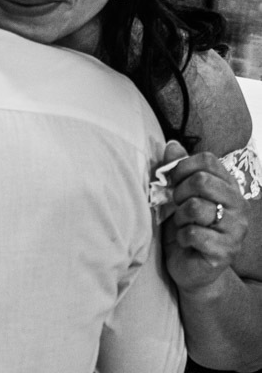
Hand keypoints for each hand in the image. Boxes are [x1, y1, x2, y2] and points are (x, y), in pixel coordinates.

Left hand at [161, 141, 248, 294]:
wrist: (189, 266)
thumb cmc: (185, 226)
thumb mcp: (178, 196)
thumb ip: (177, 170)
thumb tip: (172, 144)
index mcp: (228, 187)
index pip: (207, 160)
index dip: (182, 168)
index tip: (175, 182)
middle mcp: (238, 206)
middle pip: (201, 181)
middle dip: (179, 193)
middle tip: (178, 206)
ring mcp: (236, 229)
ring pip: (195, 207)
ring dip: (179, 217)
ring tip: (183, 225)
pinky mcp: (226, 251)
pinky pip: (194, 234)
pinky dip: (182, 237)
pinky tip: (186, 241)